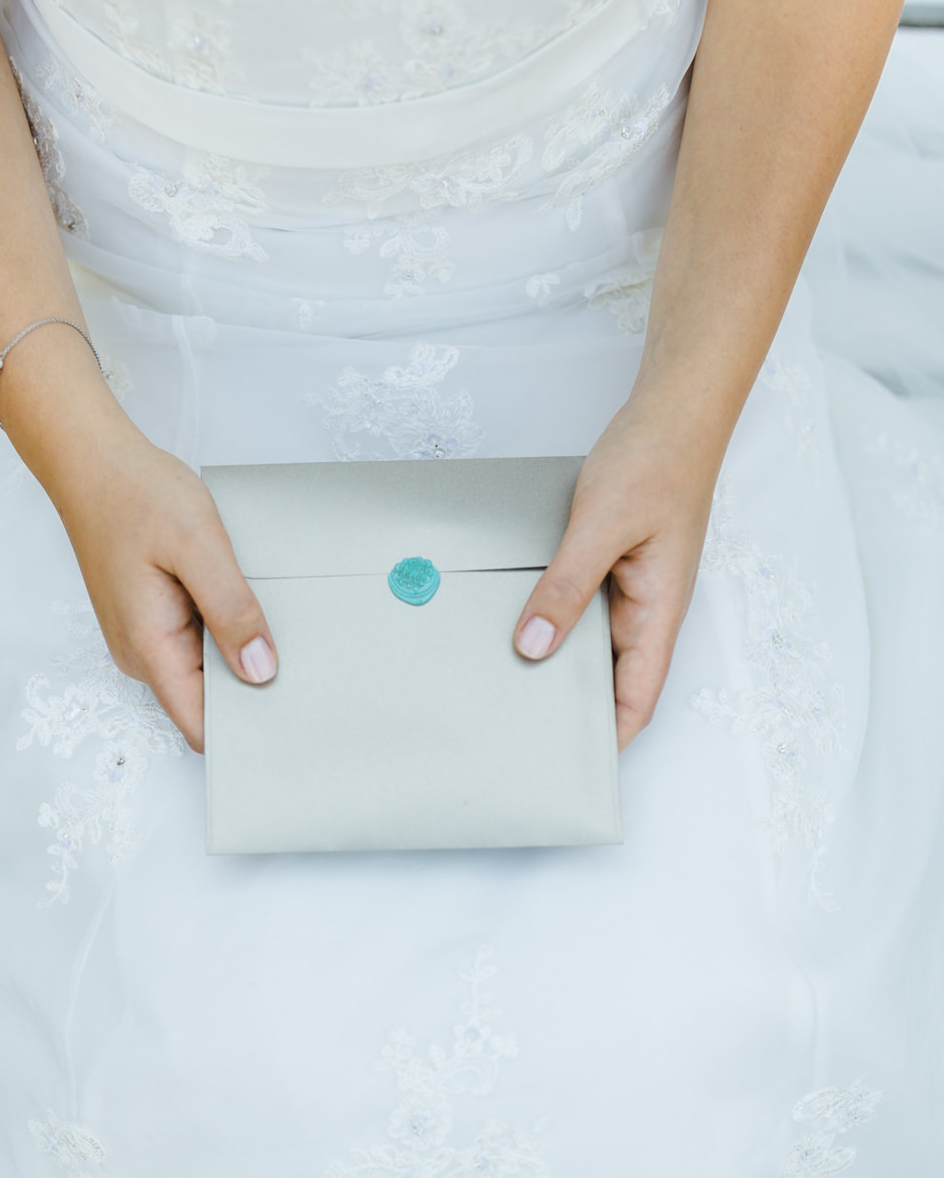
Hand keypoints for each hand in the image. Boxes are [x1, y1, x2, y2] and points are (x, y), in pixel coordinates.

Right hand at [51, 411, 276, 752]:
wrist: (92, 463)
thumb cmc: (136, 495)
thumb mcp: (198, 546)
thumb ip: (230, 610)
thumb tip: (260, 670)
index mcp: (150, 648)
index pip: (200, 726)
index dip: (243, 729)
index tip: (286, 715)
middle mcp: (142, 654)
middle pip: (206, 702)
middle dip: (248, 688)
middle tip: (294, 656)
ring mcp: (144, 637)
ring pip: (203, 669)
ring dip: (234, 651)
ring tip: (261, 614)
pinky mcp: (150, 618)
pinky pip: (195, 641)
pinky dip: (221, 628)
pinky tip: (235, 598)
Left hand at [512, 399, 721, 748]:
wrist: (672, 410)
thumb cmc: (656, 462)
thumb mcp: (602, 528)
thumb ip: (566, 587)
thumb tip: (533, 644)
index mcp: (659, 612)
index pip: (637, 698)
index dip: (609, 739)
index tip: (571, 767)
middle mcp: (646, 608)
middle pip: (609, 678)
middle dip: (571, 707)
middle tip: (518, 730)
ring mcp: (629, 586)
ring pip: (589, 642)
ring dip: (556, 660)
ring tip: (504, 685)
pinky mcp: (610, 563)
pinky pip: (579, 605)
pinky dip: (551, 619)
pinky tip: (513, 623)